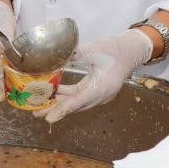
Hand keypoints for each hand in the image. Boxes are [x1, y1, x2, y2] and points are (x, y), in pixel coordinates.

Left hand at [36, 28, 151, 122]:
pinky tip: (55, 91)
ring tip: (41, 105)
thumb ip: (74, 53)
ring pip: (77, 102)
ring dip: (60, 103)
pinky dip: (68, 96)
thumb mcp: (94, 49)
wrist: (131, 50)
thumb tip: (55, 56)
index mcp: (101, 86)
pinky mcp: (98, 91)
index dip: (62, 110)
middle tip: (36, 112)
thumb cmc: (115, 49)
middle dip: (56, 109)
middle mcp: (101, 95)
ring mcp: (100, 95)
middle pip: (75, 105)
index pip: (79, 101)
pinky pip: (81, 97)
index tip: (49, 118)